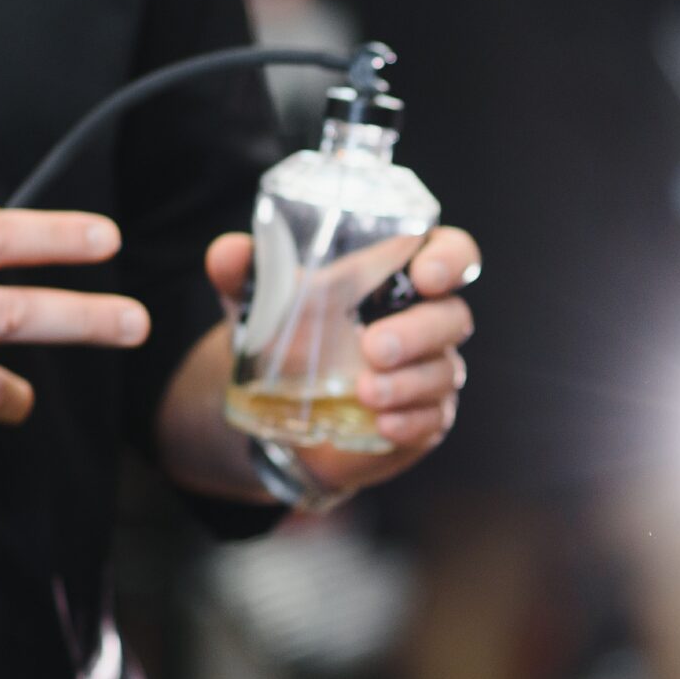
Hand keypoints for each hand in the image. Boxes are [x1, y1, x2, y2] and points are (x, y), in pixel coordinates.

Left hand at [205, 224, 477, 494]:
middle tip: (373, 348)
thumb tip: (227, 254)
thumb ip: (246, 275)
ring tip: (364, 393)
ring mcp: (430, 373)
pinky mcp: (425, 420)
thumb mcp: (261, 305)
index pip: (452, 256)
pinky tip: (382, 424)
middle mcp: (425, 322)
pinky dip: (409, 421)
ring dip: (407, 383)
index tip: (427, 274)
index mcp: (398, 280)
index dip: (452, 260)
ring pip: (442, 372)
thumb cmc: (288, 339)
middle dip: (418, 332)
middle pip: (452, 317)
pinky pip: (432, 419)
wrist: (282, 412)